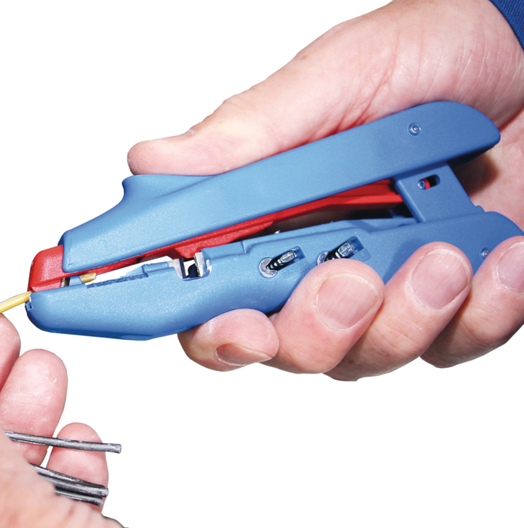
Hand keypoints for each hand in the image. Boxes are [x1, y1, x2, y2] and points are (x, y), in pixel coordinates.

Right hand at [128, 0, 523, 379]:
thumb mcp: (339, 77)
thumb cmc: (441, 52)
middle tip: (349, 280)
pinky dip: (478, 311)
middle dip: (311, 329)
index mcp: (264, 208)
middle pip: (274, 344)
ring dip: (406, 316)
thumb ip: (249, 133)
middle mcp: (312, 255)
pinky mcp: (449, 304)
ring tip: (446, 251)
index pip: (201, 286)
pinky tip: (494, 255)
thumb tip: (155, 163)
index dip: (188, 315)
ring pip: (361, 358)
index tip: (214, 318)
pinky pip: (450, 347)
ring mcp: (381, 284)